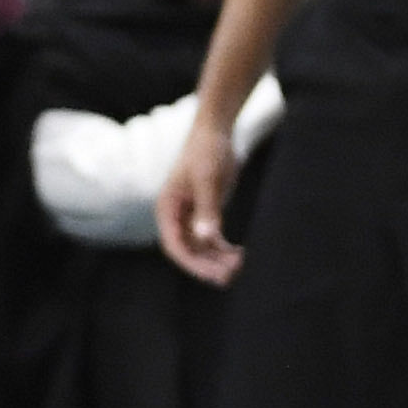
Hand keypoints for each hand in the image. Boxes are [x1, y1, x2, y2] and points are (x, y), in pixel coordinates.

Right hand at [156, 115, 243, 284]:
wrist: (217, 132)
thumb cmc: (207, 151)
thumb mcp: (208, 179)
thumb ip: (207, 209)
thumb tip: (205, 238)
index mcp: (167, 208)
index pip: (174, 245)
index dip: (192, 263)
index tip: (213, 274)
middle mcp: (176, 216)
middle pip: (188, 251)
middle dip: (208, 265)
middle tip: (231, 275)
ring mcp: (191, 216)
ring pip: (201, 248)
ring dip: (218, 259)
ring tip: (240, 266)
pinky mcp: (205, 214)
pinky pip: (212, 240)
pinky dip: (224, 249)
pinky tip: (241, 254)